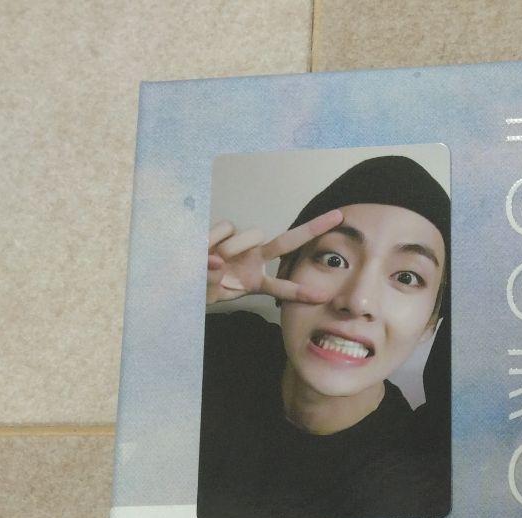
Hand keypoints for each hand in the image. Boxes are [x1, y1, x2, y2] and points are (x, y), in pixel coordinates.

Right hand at [205, 209, 343, 304]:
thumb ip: (217, 282)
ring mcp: (242, 244)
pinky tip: (204, 247)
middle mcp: (255, 259)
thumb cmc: (202, 286)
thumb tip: (217, 260)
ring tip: (215, 261)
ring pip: (252, 235)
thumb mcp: (215, 294)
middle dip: (313, 229)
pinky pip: (226, 228)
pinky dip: (214, 238)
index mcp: (257, 280)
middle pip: (287, 242)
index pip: (283, 284)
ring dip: (234, 248)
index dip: (299, 291)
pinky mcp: (225, 232)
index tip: (322, 297)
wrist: (183, 275)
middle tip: (338, 216)